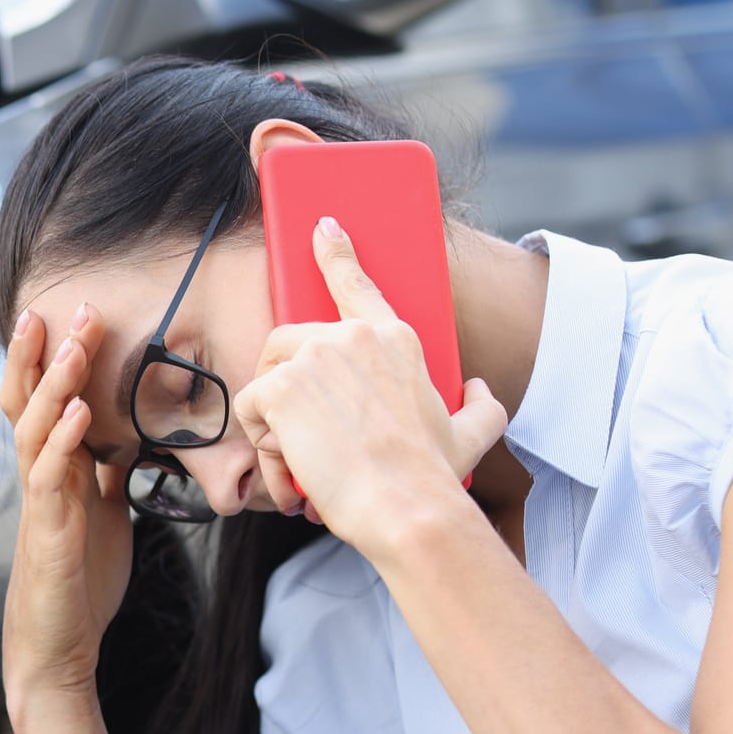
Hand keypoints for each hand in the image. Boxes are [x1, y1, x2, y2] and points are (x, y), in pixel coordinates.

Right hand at [0, 304, 133, 700]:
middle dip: (45, 352)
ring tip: (73, 344)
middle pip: (28, 399)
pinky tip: (77, 413)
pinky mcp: (48, 530)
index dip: (49, 357)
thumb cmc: (78, 583)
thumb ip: (107, 476)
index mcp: (53, 470)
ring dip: (54, 383)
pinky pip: (50, 476)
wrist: (58, 646)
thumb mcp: (102, 515)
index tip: (70, 315)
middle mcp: (40, 477)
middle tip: (70, 307)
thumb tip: (128, 442)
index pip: (42, 399)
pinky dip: (63, 440)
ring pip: (33, 427)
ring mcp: (40, 501)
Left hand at [231, 217, 507, 552]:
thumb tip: (481, 389)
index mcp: (396, 338)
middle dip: (285, 386)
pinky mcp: (284, 385)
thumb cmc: (433, 476)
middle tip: (307, 435)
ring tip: (302, 455)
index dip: (334, 252)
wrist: (407, 506)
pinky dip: (261, 441)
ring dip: (273, 417)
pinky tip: (289, 463)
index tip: (321, 227)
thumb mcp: (473, 434)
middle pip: (289, 341)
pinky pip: (250, 407)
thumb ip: (482, 405)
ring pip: (266, 374)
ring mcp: (316, 355)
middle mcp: (354, 336)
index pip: (356, 283)